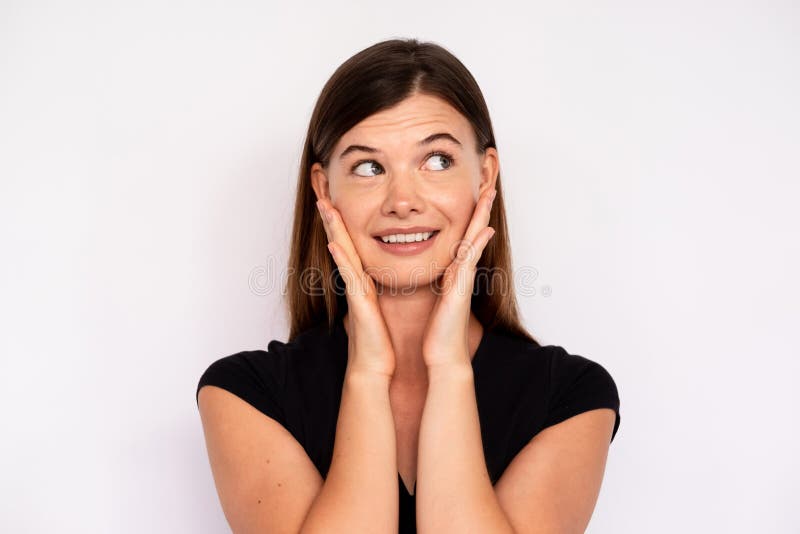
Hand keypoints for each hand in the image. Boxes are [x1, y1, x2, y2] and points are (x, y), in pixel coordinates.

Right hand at [316, 198, 396, 378]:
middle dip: (332, 216)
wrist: (374, 365)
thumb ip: (380, 289)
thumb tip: (382, 276)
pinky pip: (349, 277)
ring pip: (341, 252)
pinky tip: (335, 245)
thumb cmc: (379, 339)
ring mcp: (354, 290)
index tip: (337, 198)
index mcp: (363, 280)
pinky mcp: (358, 303)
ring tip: (325, 206)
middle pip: (341, 240)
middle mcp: (355, 281)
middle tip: (322, 190)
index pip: (352, 243)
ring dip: (333, 230)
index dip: (343, 221)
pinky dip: (342, 260)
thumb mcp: (381, 306)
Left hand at [421, 188, 496, 367]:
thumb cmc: (437, 329)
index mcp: (453, 271)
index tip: (474, 195)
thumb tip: (439, 274)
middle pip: (474, 232)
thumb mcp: (435, 299)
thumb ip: (438, 284)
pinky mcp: (461, 287)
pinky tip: (485, 229)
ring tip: (489, 195)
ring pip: (475, 240)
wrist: (443, 352)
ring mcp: (464, 278)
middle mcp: (462, 271)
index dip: (469, 216)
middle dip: (481, 209)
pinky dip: (478, 244)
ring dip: (482, 217)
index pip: (463, 237)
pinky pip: (470, 260)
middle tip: (489, 184)